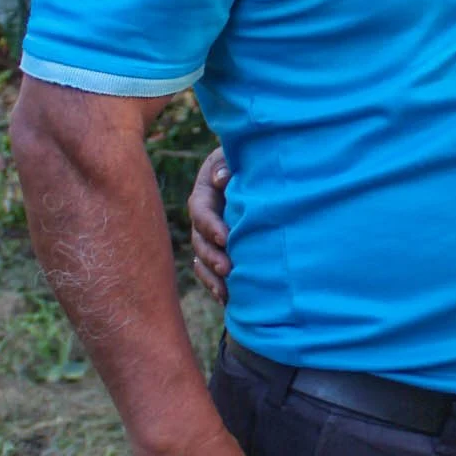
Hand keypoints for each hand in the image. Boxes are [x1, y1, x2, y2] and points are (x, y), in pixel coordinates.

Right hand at [189, 146, 232, 304]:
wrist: (256, 170)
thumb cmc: (247, 159)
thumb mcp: (235, 154)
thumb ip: (227, 164)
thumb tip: (222, 178)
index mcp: (204, 194)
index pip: (201, 211)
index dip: (210, 225)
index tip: (226, 237)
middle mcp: (203, 219)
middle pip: (199, 241)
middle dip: (212, 256)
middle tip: (228, 269)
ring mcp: (209, 237)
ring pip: (202, 260)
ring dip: (212, 277)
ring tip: (225, 292)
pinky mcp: (219, 250)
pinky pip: (211, 271)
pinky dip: (217, 285)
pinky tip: (227, 301)